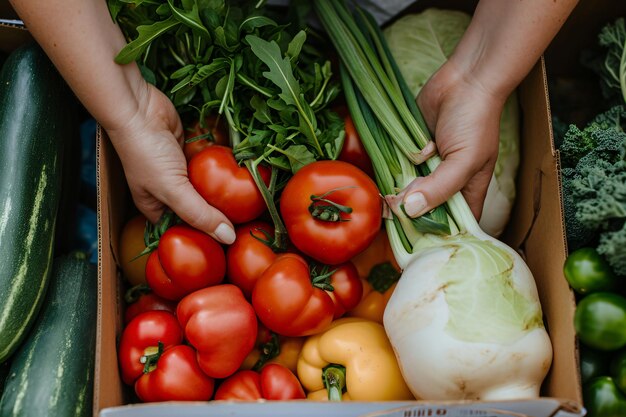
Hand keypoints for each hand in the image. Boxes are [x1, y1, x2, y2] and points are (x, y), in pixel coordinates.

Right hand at [106, 82, 235, 243]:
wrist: (138, 108)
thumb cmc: (146, 153)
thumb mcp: (173, 190)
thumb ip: (200, 215)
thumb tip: (228, 238)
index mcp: (157, 208)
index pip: (186, 230)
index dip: (206, 237)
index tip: (232, 239)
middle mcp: (169, 191)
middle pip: (200, 208)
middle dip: (220, 212)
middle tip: (247, 218)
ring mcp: (181, 171)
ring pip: (208, 186)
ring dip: (225, 188)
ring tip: (252, 199)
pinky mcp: (191, 151)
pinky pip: (211, 164)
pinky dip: (222, 164)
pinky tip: (243, 171)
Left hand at [395, 60, 504, 220]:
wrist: (464, 80)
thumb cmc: (474, 120)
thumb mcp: (464, 160)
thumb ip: (440, 187)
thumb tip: (410, 210)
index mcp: (467, 189)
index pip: (453, 223)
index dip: (437, 235)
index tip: (415, 246)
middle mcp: (446, 181)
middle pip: (425, 209)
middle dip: (409, 214)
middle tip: (389, 219)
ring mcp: (427, 165)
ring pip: (407, 188)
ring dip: (396, 193)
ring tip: (382, 201)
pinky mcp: (411, 149)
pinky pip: (397, 165)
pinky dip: (390, 170)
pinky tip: (379, 177)